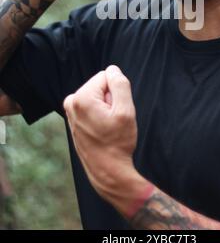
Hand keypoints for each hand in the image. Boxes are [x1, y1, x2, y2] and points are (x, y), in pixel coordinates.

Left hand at [63, 65, 137, 200]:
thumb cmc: (117, 143)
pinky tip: (101, 131)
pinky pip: (92, 107)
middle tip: (113, 121)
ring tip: (107, 127)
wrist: (107, 172)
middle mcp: (71, 102)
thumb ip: (120, 84)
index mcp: (81, 97)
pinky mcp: (73, 119)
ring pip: (97, 96)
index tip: (116, 112)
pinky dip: (100, 115)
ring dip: (106, 108)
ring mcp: (70, 112)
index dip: (117, 93)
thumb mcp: (126, 111)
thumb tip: (112, 70)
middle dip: (111, 99)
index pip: (107, 76)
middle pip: (101, 86)